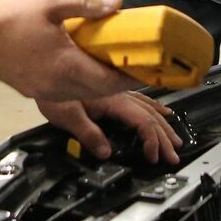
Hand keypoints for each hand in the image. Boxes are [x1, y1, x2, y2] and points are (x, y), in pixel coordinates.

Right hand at [0, 0, 137, 100]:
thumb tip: (118, 3)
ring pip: (81, 95)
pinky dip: (79, 84)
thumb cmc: (10, 14)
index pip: (109, 82)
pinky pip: (64, 93)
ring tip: (111, 66)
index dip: (131, 78)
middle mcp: (55, 85)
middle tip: (134, 67)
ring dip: (99, 85)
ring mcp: (42, 91)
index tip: (147, 70)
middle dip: (119, 82)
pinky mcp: (31, 90)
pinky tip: (81, 67)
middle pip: (98, 93)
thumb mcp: (52, 1)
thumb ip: (87, 4)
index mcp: (65, 66)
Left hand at [38, 92, 182, 163]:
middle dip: (165, 136)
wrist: (44, 64)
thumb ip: (88, 134)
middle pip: (150, 116)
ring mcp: (118, 92)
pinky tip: (160, 110)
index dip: (152, 140)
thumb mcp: (67, 115)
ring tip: (175, 138)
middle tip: (173, 155)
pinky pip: (141, 100)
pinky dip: (154, 107)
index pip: (142, 121)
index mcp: (112, 100)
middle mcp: (119, 95)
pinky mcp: (113, 91)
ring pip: (148, 107)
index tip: (154, 156)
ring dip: (163, 124)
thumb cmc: (52, 90)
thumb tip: (105, 152)